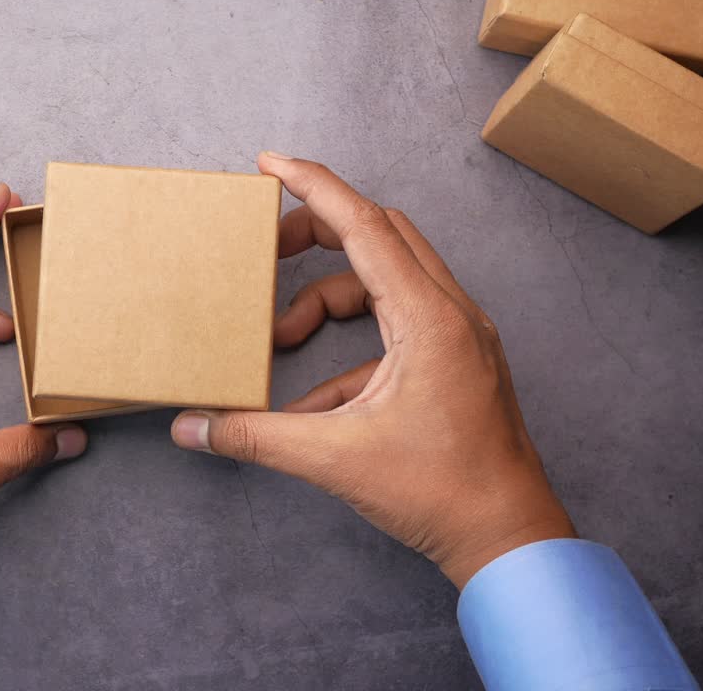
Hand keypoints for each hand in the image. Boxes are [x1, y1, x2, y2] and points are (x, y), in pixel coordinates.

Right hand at [171, 153, 573, 587]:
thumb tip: (193, 427)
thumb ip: (256, 436)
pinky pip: (395, 325)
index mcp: (429, 318)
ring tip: (281, 339)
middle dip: (317, 233)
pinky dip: (349, 345)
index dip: (315, 187)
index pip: (366, 227)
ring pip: (387, 278)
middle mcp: (452, 313)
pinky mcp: (457, 360)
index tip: (271, 164)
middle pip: (379, 235)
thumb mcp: (334, 459)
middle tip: (266, 249)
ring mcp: (460, 335)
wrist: (509, 538)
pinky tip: (314, 398)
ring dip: (327, 297)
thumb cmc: (442, 493)